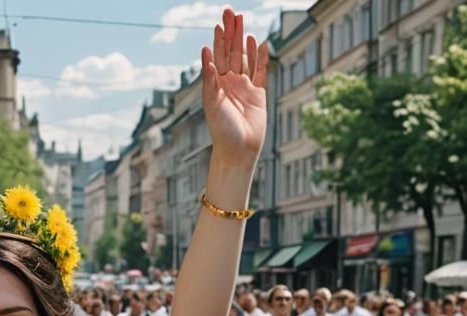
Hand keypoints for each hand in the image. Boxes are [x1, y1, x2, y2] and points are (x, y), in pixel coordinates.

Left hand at [201, 8, 267, 166]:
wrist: (238, 150)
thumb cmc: (222, 131)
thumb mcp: (212, 104)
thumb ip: (209, 79)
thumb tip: (206, 54)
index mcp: (216, 85)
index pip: (218, 56)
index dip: (219, 39)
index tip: (219, 22)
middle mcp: (229, 84)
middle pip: (231, 52)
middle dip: (231, 33)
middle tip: (231, 12)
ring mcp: (244, 88)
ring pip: (245, 59)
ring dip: (244, 41)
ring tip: (243, 23)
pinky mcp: (258, 94)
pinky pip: (260, 72)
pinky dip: (260, 58)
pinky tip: (259, 43)